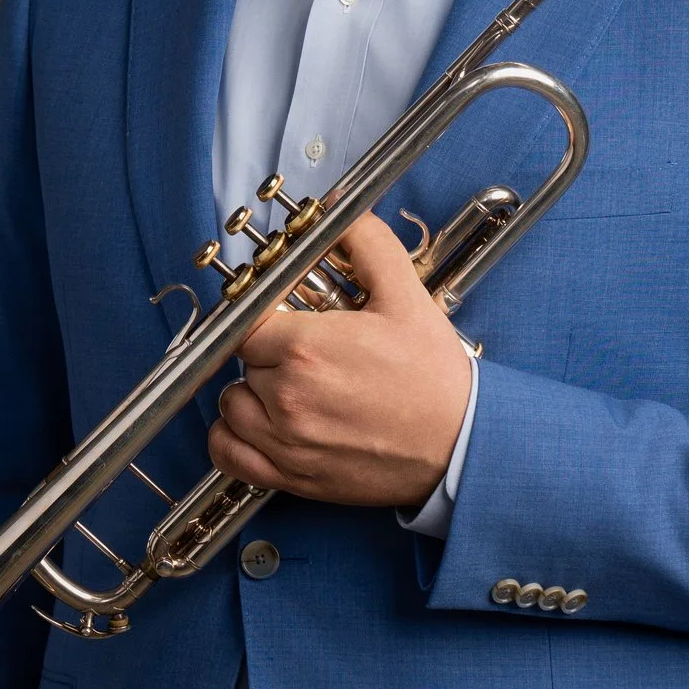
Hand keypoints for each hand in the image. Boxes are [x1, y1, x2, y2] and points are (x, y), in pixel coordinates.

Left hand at [207, 211, 472, 506]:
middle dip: (270, 352)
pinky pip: (228, 453)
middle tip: (307, 353)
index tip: (285, 320)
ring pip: (232, 405)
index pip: (249, 321)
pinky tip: (259, 424)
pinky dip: (232, 438)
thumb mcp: (407, 296)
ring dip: (251, 393)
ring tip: (287, 387)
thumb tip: (340, 213)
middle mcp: (286, 397)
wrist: (460, 444)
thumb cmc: (434, 378)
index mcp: (305, 349)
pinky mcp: (290, 476)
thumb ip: (367, 244)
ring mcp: (286, 441)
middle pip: (244, 361)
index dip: (267, 317)